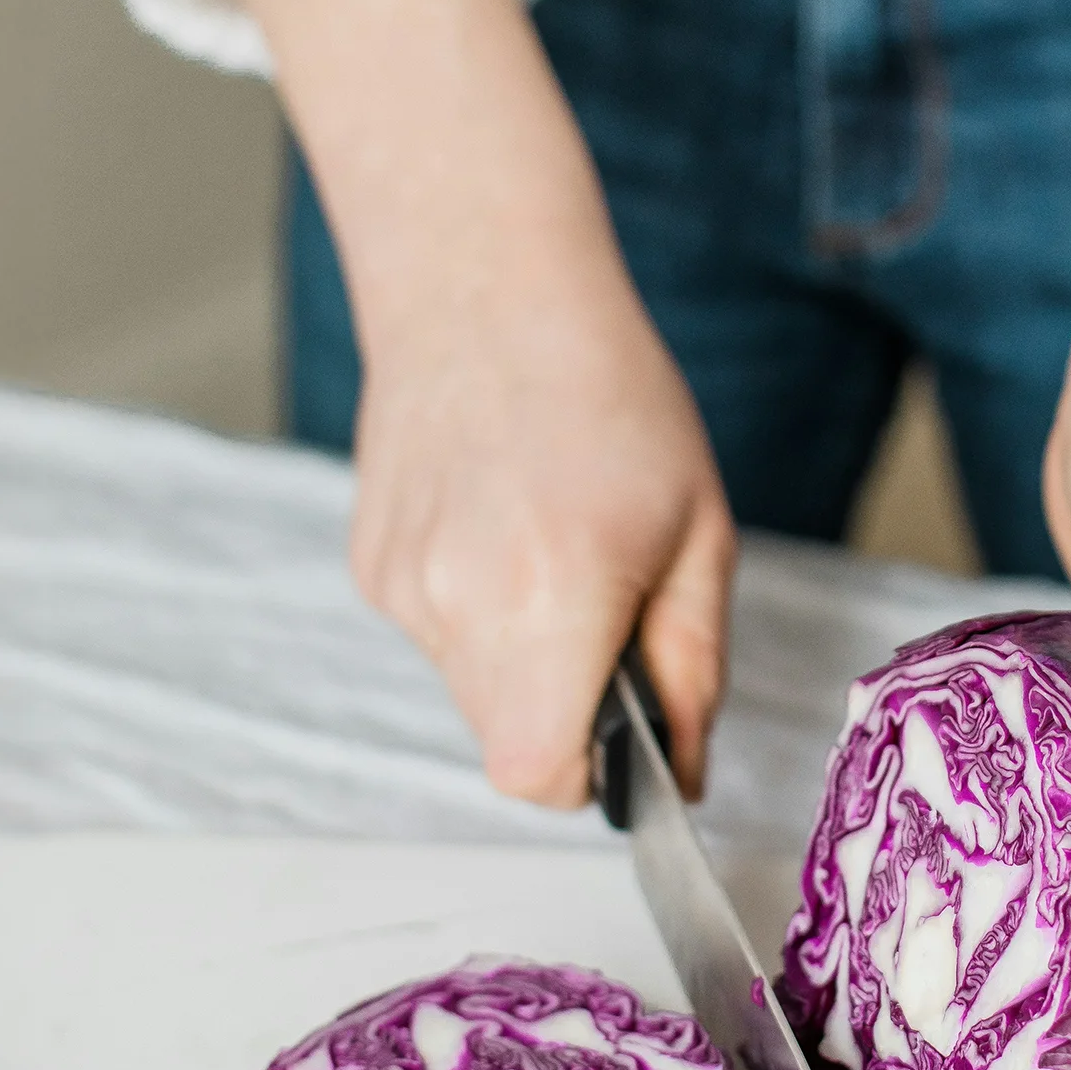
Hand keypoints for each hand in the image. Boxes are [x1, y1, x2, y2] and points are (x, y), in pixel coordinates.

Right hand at [348, 263, 731, 805]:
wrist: (486, 292)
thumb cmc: (610, 397)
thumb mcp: (699, 534)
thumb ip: (693, 670)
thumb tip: (683, 772)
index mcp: (554, 594)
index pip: (537, 773)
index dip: (588, 777)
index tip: (623, 736)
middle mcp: (459, 601)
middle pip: (508, 742)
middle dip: (566, 712)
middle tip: (606, 615)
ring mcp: (401, 587)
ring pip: (473, 691)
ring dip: (523, 658)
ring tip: (551, 552)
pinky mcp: (371, 568)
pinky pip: (439, 636)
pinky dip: (479, 612)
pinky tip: (502, 528)